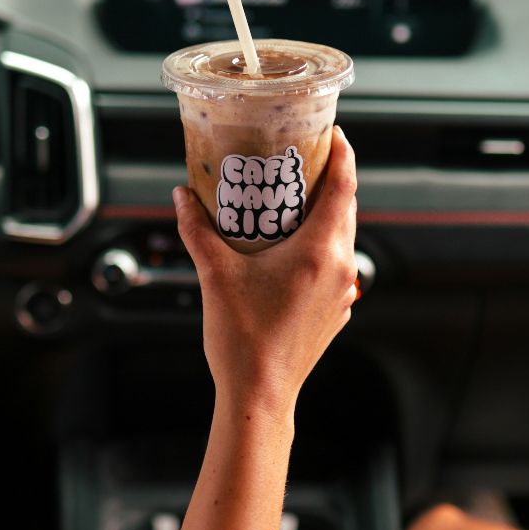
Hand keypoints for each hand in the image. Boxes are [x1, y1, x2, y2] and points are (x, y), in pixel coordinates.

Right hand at [173, 126, 359, 411]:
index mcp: (319, 252)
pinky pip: (335, 266)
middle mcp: (340, 269)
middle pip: (346, 209)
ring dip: (326, 215)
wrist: (260, 396)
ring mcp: (342, 293)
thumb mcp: (214, 274)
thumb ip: (198, 229)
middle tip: (304, 159)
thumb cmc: (241, 339)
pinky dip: (321, 247)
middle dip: (330, 180)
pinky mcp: (336, 312)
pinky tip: (293, 248)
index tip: (334, 133)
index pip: (345, 186)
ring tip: (297, 200)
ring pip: (342, 239)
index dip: (344, 154)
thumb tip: (182, 195)